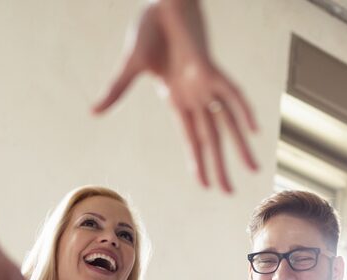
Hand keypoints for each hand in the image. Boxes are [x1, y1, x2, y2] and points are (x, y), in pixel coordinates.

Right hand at [94, 1, 257, 192]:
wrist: (163, 2)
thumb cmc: (149, 30)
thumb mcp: (131, 66)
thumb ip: (117, 90)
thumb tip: (93, 112)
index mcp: (178, 101)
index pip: (192, 139)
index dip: (198, 162)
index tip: (205, 186)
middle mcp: (195, 97)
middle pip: (211, 138)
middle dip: (220, 166)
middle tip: (229, 193)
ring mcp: (204, 84)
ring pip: (227, 122)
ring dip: (240, 146)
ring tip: (253, 169)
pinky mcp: (210, 68)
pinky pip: (231, 93)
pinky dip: (242, 109)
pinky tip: (253, 128)